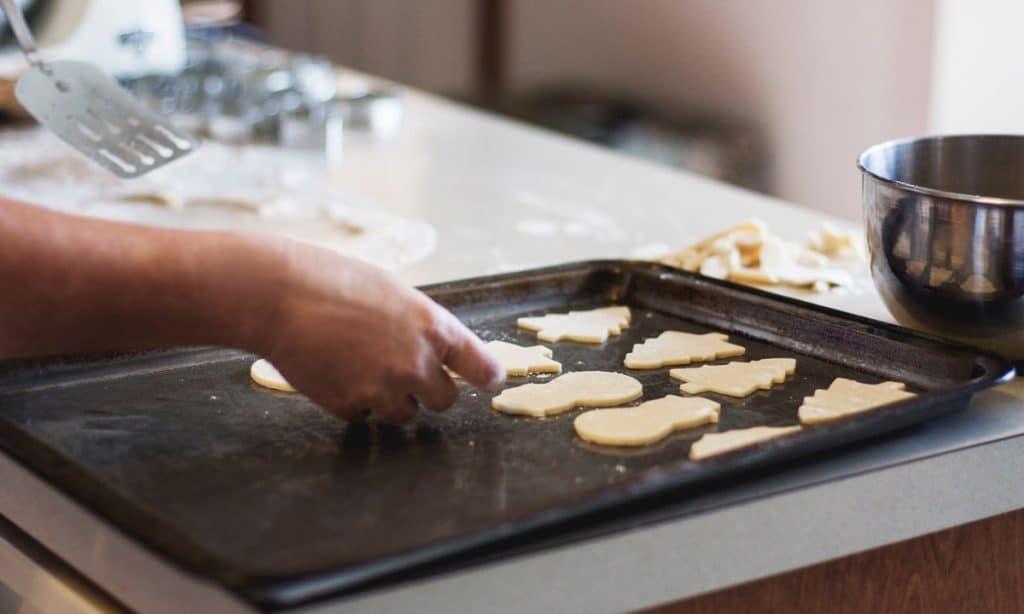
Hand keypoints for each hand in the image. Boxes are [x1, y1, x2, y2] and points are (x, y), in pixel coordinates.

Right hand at [253, 241, 504, 422]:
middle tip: (401, 370)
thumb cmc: (333, 280)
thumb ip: (418, 325)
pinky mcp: (350, 406)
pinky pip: (364, 415)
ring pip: (405, 414)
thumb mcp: (392, 292)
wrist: (279, 295)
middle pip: (445, 400)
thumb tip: (431, 349)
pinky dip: (353, 401)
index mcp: (434, 328)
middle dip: (428, 390)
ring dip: (390, 399)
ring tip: (360, 365)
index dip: (489, 376)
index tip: (491, 381)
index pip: (482, 367)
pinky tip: (334, 370)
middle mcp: (417, 364)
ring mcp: (384, 389)